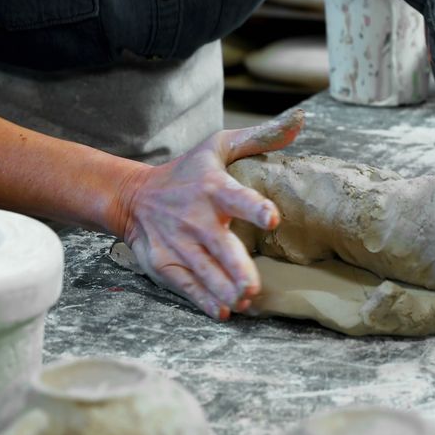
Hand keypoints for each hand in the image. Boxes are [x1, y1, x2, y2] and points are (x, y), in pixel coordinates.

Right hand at [115, 109, 303, 319]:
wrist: (134, 197)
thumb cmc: (187, 172)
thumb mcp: (219, 147)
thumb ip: (261, 138)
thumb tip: (301, 122)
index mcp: (214, 188)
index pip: (237, 197)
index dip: (255, 207)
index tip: (272, 218)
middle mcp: (196, 219)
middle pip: (220, 247)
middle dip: (236, 268)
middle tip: (252, 287)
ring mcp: (180, 245)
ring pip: (206, 272)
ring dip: (224, 290)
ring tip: (244, 302)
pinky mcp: (166, 264)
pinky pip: (187, 286)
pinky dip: (204, 301)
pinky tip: (223, 312)